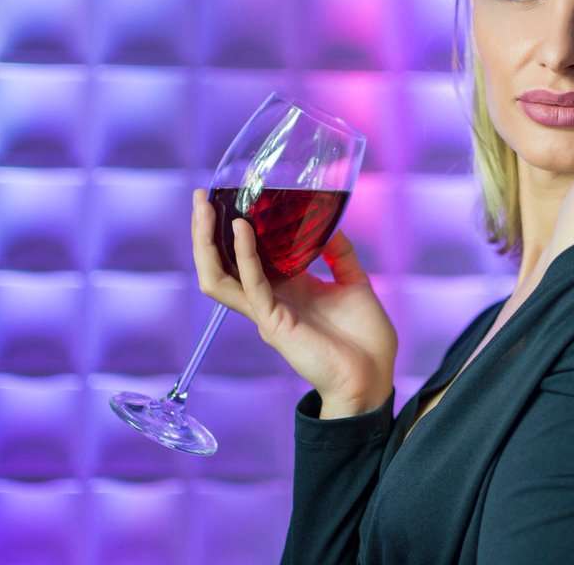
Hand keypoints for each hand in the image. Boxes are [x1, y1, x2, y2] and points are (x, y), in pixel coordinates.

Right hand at [190, 188, 396, 418]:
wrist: (373, 376)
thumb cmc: (365, 338)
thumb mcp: (353, 282)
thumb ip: (338, 253)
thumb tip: (329, 223)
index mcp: (285, 289)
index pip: (244, 257)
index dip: (229, 231)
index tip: (225, 197)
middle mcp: (268, 300)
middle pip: (220, 265)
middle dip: (205, 232)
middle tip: (200, 197)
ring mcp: (267, 313)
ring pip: (219, 277)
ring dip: (208, 243)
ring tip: (205, 209)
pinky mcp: (274, 323)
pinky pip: (252, 286)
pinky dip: (245, 256)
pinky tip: (241, 230)